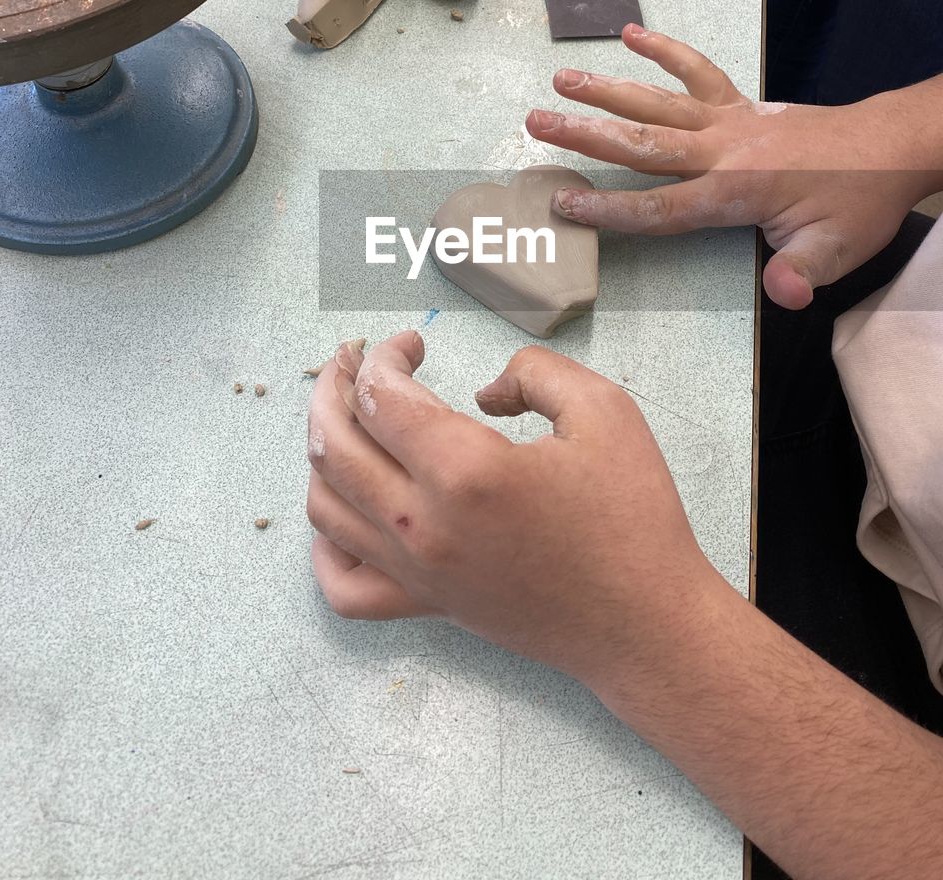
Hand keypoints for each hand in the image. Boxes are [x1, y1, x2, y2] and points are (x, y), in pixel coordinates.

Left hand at [307, 332, 716, 694]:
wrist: (644, 623)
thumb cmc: (631, 517)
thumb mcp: (603, 411)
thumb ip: (534, 372)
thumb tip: (485, 390)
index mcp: (464, 469)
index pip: (383, 395)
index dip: (386, 355)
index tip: (413, 341)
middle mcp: (423, 523)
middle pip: (333, 443)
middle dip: (333, 387)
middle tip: (351, 360)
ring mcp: (417, 572)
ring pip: (324, 505)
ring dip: (321, 449)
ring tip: (344, 418)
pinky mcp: (425, 607)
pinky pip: (343, 585)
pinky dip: (324, 546)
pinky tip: (346, 509)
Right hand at [525, 23, 938, 309]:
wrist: (891, 146)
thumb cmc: (860, 201)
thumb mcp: (840, 249)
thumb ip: (803, 274)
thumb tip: (781, 295)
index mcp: (736, 190)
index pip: (660, 207)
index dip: (610, 210)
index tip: (564, 205)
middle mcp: (722, 149)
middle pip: (642, 144)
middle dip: (586, 136)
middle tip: (537, 125)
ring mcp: (728, 120)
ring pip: (657, 102)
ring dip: (608, 91)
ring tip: (560, 80)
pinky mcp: (740, 103)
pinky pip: (697, 70)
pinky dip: (665, 49)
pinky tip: (630, 34)